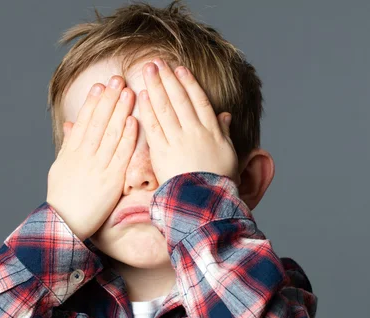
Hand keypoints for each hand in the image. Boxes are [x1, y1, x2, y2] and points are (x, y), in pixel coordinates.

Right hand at [46, 76, 136, 240]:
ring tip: (128, 92)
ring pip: (111, 134)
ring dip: (120, 112)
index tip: (100, 85)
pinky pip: (120, 155)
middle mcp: (84, 156)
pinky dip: (127, 137)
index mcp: (71, 152)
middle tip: (118, 79)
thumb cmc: (63, 197)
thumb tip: (71, 124)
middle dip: (109, 99)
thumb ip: (68, 144)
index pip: (84, 121)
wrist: (65, 223)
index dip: (93, 102)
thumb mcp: (59, 167)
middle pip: (98, 122)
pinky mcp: (111, 180)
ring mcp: (98, 167)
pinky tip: (133, 121)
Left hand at [138, 58, 238, 185]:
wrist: (205, 202)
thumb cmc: (218, 181)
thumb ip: (224, 132)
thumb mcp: (228, 153)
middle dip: (167, 79)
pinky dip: (148, 110)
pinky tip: (141, 96)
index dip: (188, 83)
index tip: (179, 69)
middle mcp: (194, 132)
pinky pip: (153, 127)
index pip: (198, 100)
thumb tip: (225, 115)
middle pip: (179, 99)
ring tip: (148, 71)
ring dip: (156, 87)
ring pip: (165, 109)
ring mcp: (177, 141)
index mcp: (211, 131)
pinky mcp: (162, 153)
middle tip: (157, 62)